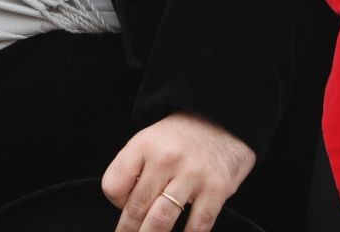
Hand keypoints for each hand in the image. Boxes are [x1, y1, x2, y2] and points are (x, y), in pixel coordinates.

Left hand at [104, 112, 254, 231]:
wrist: (224, 119)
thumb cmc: (183, 136)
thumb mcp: (151, 139)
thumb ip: (136, 168)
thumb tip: (125, 205)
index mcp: (144, 145)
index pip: (114, 185)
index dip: (115, 202)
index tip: (122, 208)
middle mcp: (165, 159)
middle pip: (137, 207)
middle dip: (129, 229)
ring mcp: (192, 175)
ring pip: (162, 220)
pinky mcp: (217, 189)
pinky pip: (197, 225)